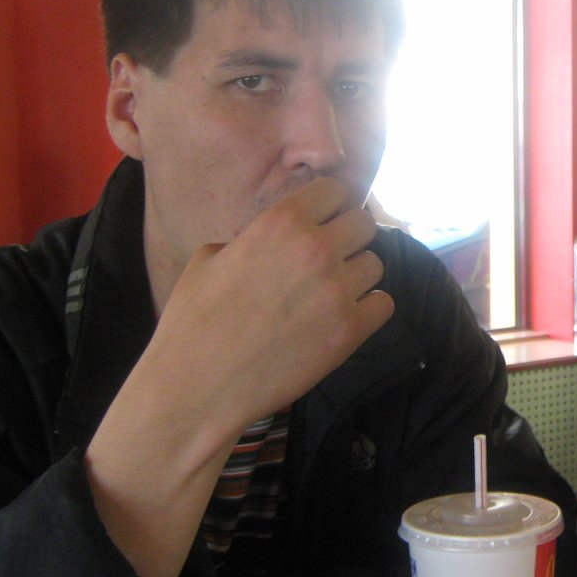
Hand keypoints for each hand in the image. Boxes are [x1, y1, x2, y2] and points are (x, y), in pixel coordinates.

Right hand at [146, 177, 393, 428]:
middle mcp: (316, 248)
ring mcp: (337, 290)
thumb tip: (276, 239)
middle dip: (348, 239)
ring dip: (357, 276)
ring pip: (375, 264)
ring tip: (330, 294)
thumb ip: (254, 238)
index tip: (322, 223)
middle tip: (329, 261)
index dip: (330, 207)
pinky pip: (383, 303)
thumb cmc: (193, 322)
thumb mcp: (210, 257)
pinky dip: (368, 310)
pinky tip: (343, 318)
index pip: (336, 191)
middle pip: (364, 224)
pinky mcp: (350, 330)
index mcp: (281, 221)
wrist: (197, 386)